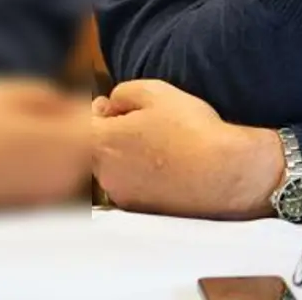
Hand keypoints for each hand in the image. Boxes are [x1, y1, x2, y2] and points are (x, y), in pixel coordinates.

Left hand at [92, 79, 281, 219]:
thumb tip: (110, 104)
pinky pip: (129, 186)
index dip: (95, 111)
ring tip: (156, 145)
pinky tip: (165, 166)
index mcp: (100, 140)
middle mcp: (102, 172)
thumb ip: (121, 92)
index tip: (110, 106)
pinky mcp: (138, 210)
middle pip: (93, 147)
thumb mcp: (155, 91)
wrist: (222, 172)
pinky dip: (139, 175)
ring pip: (111, 168)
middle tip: (138, 123)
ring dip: (123, 155)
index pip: (79, 123)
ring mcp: (119, 194)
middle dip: (109, 133)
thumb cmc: (190, 128)